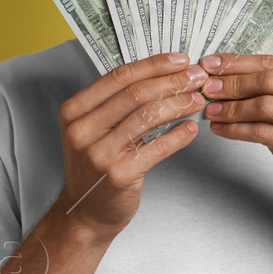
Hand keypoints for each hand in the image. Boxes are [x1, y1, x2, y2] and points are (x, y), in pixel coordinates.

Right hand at [55, 52, 208, 235]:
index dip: (154, 65)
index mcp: (75, 111)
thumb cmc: (95, 168)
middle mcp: (83, 129)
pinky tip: (191, 128)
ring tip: (198, 100)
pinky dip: (178, 135)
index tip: (180, 60)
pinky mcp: (119, 173)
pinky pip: (157, 147)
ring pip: (148, 116)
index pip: (120, 76)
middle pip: (136, 93)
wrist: (85, 213)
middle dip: (172, 81)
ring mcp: (99, 153)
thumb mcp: (92, 130)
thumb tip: (161, 75)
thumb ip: (116, 104)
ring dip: (179, 104)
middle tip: (196, 77)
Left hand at [198, 53, 272, 207]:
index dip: (240, 62)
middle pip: (270, 81)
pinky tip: (221, 129)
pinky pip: (263, 133)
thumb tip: (224, 74)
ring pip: (265, 106)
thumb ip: (271, 88)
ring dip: (232, 108)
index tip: (212, 65)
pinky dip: (236, 129)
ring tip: (211, 111)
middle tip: (208, 89)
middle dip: (233, 83)